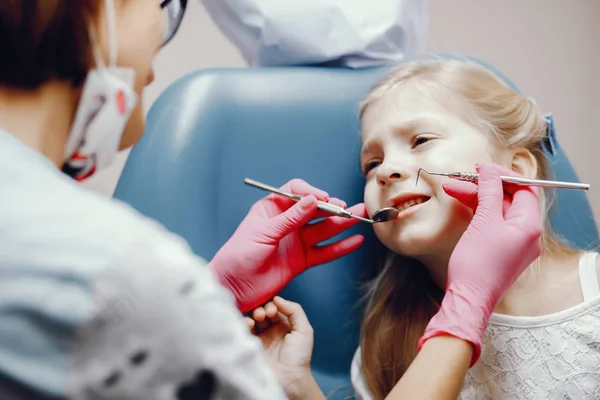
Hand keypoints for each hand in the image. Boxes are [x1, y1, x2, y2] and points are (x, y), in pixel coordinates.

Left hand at [209, 178, 365, 312]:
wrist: (233, 288)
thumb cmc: (237, 256)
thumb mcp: (262, 233)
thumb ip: (289, 218)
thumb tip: (312, 200)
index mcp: (271, 209)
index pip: (295, 192)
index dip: (311, 193)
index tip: (323, 199)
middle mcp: (286, 223)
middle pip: (314, 210)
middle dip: (332, 208)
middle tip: (347, 209)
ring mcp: (295, 242)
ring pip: (323, 230)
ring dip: (342, 224)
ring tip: (361, 217)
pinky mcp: (301, 261)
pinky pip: (324, 252)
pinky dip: (340, 247)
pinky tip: (355, 241)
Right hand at [245, 297, 314, 398]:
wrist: (288, 378)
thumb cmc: (299, 356)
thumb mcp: (304, 330)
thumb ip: (295, 310)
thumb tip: (277, 299)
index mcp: (285, 325)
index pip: (275, 307)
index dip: (273, 305)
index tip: (273, 311)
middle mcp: (272, 329)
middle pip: (263, 311)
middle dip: (262, 309)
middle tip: (264, 315)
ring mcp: (261, 337)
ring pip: (253, 318)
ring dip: (254, 314)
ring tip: (257, 318)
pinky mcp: (251, 344)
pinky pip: (244, 330)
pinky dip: (244, 323)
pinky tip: (249, 324)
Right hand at [418, 162, 541, 364]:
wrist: (468, 299)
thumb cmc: (477, 264)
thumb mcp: (483, 221)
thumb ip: (489, 192)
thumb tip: (489, 171)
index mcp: (529, 226)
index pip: (523, 189)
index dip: (502, 175)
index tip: (480, 168)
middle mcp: (527, 235)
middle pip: (508, 199)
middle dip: (483, 187)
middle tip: (459, 179)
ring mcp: (515, 245)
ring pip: (498, 212)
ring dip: (477, 199)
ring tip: (452, 189)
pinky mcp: (501, 252)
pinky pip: (494, 225)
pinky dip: (479, 214)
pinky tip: (462, 206)